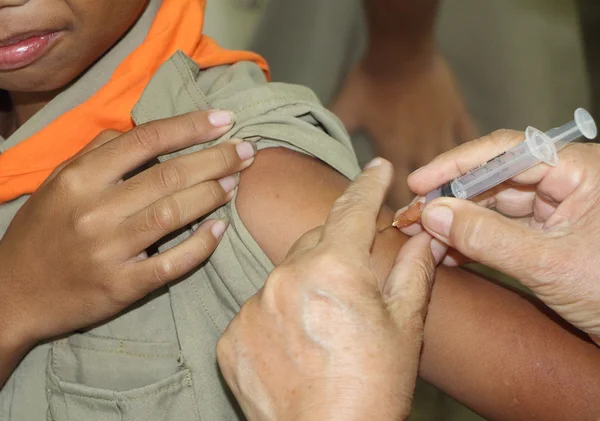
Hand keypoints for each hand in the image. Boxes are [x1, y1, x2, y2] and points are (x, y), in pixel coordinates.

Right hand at [0, 110, 255, 348]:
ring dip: (213, 194)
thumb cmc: (42, 232)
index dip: (191, 126)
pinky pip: (173, 263)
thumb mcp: (58, 182)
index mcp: (80, 177)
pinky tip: (220, 228)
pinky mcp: (122, 285)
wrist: (13, 294)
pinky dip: (201, 244)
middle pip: (168, 175)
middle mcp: (95, 209)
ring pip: (174, 213)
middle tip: (247, 151)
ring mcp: (109, 250)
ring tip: (236, 182)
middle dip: (216, 158)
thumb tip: (143, 131)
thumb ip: (98, 153)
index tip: (225, 119)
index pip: (147, 140)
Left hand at [217, 159, 439, 420]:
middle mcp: (286, 276)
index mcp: (335, 267)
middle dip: (337, 247)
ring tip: (324, 329)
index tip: (376, 167)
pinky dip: (276, 317)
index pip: (353, 209)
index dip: (368, 184)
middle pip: (315, 241)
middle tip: (355, 274)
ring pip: (283, 277)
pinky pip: (257, 310)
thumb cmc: (373, 389)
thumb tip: (425, 237)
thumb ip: (413, 270)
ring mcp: (252, 306)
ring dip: (304, 287)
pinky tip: (295, 346)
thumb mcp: (405, 326)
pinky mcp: (230, 336)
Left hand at [331, 53, 476, 207]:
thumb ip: (334, 134)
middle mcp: (420, 150)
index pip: (397, 193)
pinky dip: (473, 156)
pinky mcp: (458, 118)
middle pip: (428, 188)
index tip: (400, 225)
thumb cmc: (371, 81)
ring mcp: (442, 134)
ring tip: (453, 206)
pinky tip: (477, 171)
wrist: (401, 50)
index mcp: (393, 153)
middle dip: (426, 206)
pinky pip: (470, 141)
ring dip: (451, 188)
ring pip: (453, 170)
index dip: (399, 211)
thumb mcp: (345, 110)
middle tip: (426, 221)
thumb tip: (319, 150)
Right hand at [401, 130, 599, 343]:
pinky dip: (472, 243)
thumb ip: (487, 237)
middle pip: (493, 179)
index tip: (419, 182)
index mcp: (578, 171)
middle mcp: (565, 183)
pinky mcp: (546, 237)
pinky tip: (444, 252)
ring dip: (455, 223)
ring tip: (419, 236)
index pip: (506, 151)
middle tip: (411, 216)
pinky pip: (500, 232)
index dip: (456, 165)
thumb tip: (433, 214)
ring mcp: (555, 211)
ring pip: (492, 207)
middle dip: (450, 199)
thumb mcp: (548, 264)